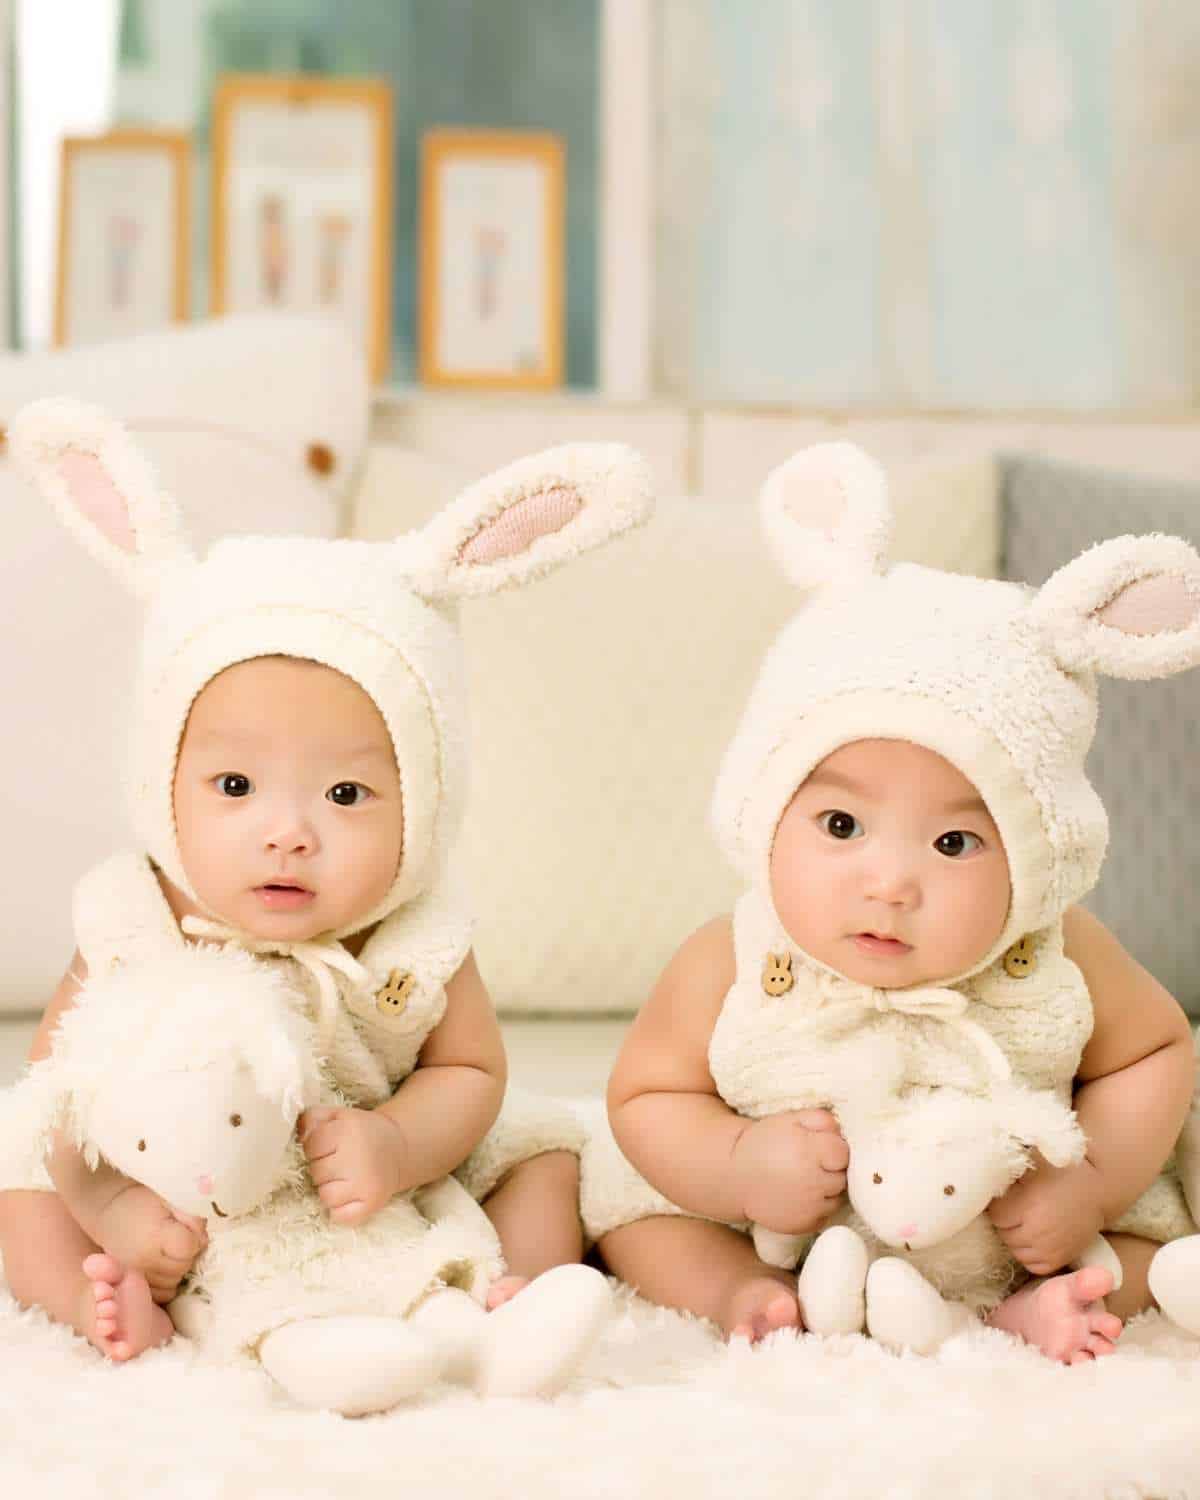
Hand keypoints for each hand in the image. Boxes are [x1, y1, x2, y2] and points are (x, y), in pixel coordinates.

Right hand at [92, 1183, 207, 1303]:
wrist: (108, 1210)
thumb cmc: (142, 1199)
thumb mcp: (169, 1199)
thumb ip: (191, 1217)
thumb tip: (203, 1240)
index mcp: (154, 1236)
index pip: (189, 1248)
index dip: (194, 1239)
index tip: (188, 1230)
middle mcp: (144, 1261)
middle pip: (182, 1267)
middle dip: (187, 1255)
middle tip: (179, 1239)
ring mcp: (136, 1276)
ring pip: (173, 1283)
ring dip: (177, 1269)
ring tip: (170, 1251)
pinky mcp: (131, 1284)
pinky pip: (161, 1294)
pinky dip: (167, 1282)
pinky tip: (163, 1265)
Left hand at [299, 1105, 407, 1226]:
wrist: (399, 1149)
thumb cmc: (361, 1132)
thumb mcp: (338, 1115)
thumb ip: (313, 1117)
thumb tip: (300, 1135)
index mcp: (348, 1130)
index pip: (311, 1145)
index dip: (316, 1147)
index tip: (329, 1146)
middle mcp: (358, 1156)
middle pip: (316, 1172)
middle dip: (323, 1168)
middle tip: (340, 1161)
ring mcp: (365, 1182)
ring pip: (326, 1196)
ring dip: (330, 1189)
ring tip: (345, 1178)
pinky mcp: (372, 1203)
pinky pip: (339, 1217)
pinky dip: (340, 1212)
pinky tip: (349, 1196)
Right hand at [733, 1109, 847, 1234]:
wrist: (736, 1176)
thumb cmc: (765, 1143)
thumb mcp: (790, 1120)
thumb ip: (820, 1119)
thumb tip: (841, 1131)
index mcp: (810, 1152)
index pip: (843, 1153)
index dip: (832, 1149)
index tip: (818, 1148)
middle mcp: (813, 1182)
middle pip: (842, 1177)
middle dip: (831, 1169)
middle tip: (811, 1164)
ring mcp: (810, 1207)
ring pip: (837, 1198)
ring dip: (827, 1189)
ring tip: (806, 1179)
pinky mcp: (805, 1225)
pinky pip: (825, 1215)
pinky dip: (818, 1207)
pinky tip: (801, 1196)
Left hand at [987, 1153, 1105, 1274]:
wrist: (1096, 1188)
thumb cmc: (1060, 1171)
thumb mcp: (1030, 1165)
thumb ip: (1004, 1171)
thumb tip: (979, 1171)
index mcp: (1027, 1206)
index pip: (995, 1215)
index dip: (998, 1205)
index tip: (1005, 1197)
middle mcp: (1037, 1232)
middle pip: (1004, 1234)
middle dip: (1006, 1221)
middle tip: (1016, 1207)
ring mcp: (1050, 1249)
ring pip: (1015, 1250)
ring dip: (1015, 1237)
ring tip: (1025, 1221)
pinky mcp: (1060, 1259)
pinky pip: (1031, 1264)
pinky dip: (1028, 1253)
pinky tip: (1033, 1236)